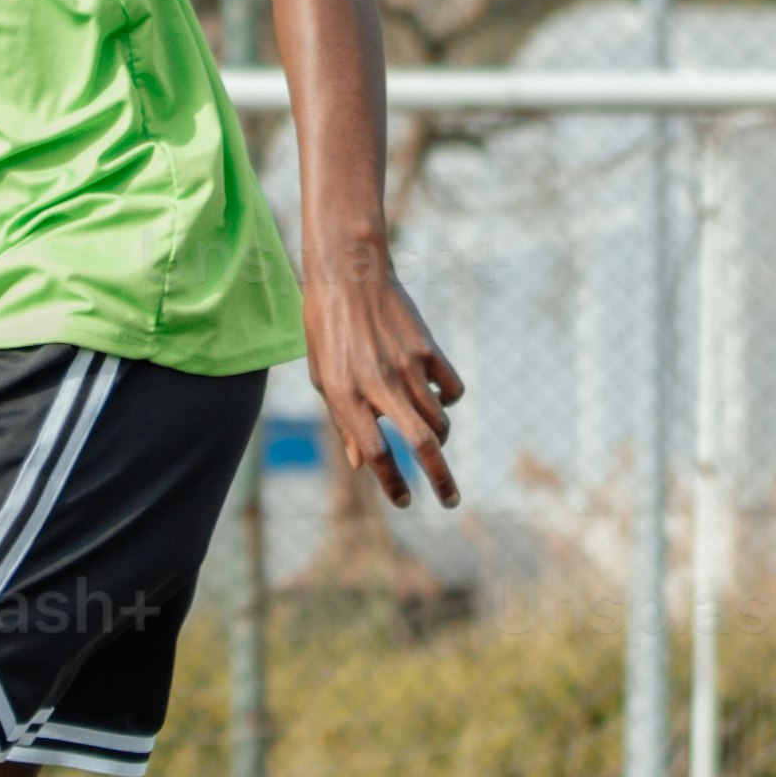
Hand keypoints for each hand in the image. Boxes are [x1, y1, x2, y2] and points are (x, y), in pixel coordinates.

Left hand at [306, 244, 462, 508]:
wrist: (349, 275)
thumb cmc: (326, 329)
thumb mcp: (323, 377)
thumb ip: (344, 423)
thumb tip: (360, 466)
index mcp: (345, 396)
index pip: (376, 454)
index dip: (391, 484)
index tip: (403, 501)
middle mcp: (378, 385)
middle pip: (423, 444)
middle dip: (441, 479)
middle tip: (449, 500)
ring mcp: (407, 367)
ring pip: (440, 420)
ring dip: (439, 441)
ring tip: (433, 443)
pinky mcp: (427, 349)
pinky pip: (452, 389)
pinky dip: (448, 402)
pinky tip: (438, 399)